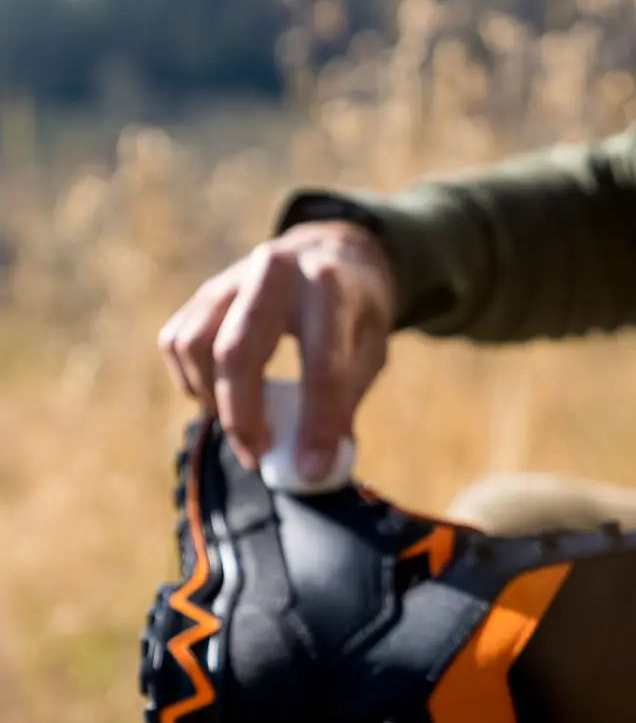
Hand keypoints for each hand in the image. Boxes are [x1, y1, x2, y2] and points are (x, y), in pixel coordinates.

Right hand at [158, 220, 394, 479]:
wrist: (332, 253)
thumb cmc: (355, 313)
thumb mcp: (371, 351)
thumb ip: (344, 401)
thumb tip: (315, 468)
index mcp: (331, 287)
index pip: (321, 365)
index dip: (317, 424)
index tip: (312, 469)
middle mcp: (275, 272)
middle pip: (237, 353)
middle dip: (244, 418)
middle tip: (259, 458)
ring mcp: (232, 277)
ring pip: (195, 346)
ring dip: (211, 400)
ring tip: (243, 427)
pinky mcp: (205, 291)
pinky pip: (177, 341)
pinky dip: (190, 380)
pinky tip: (219, 399)